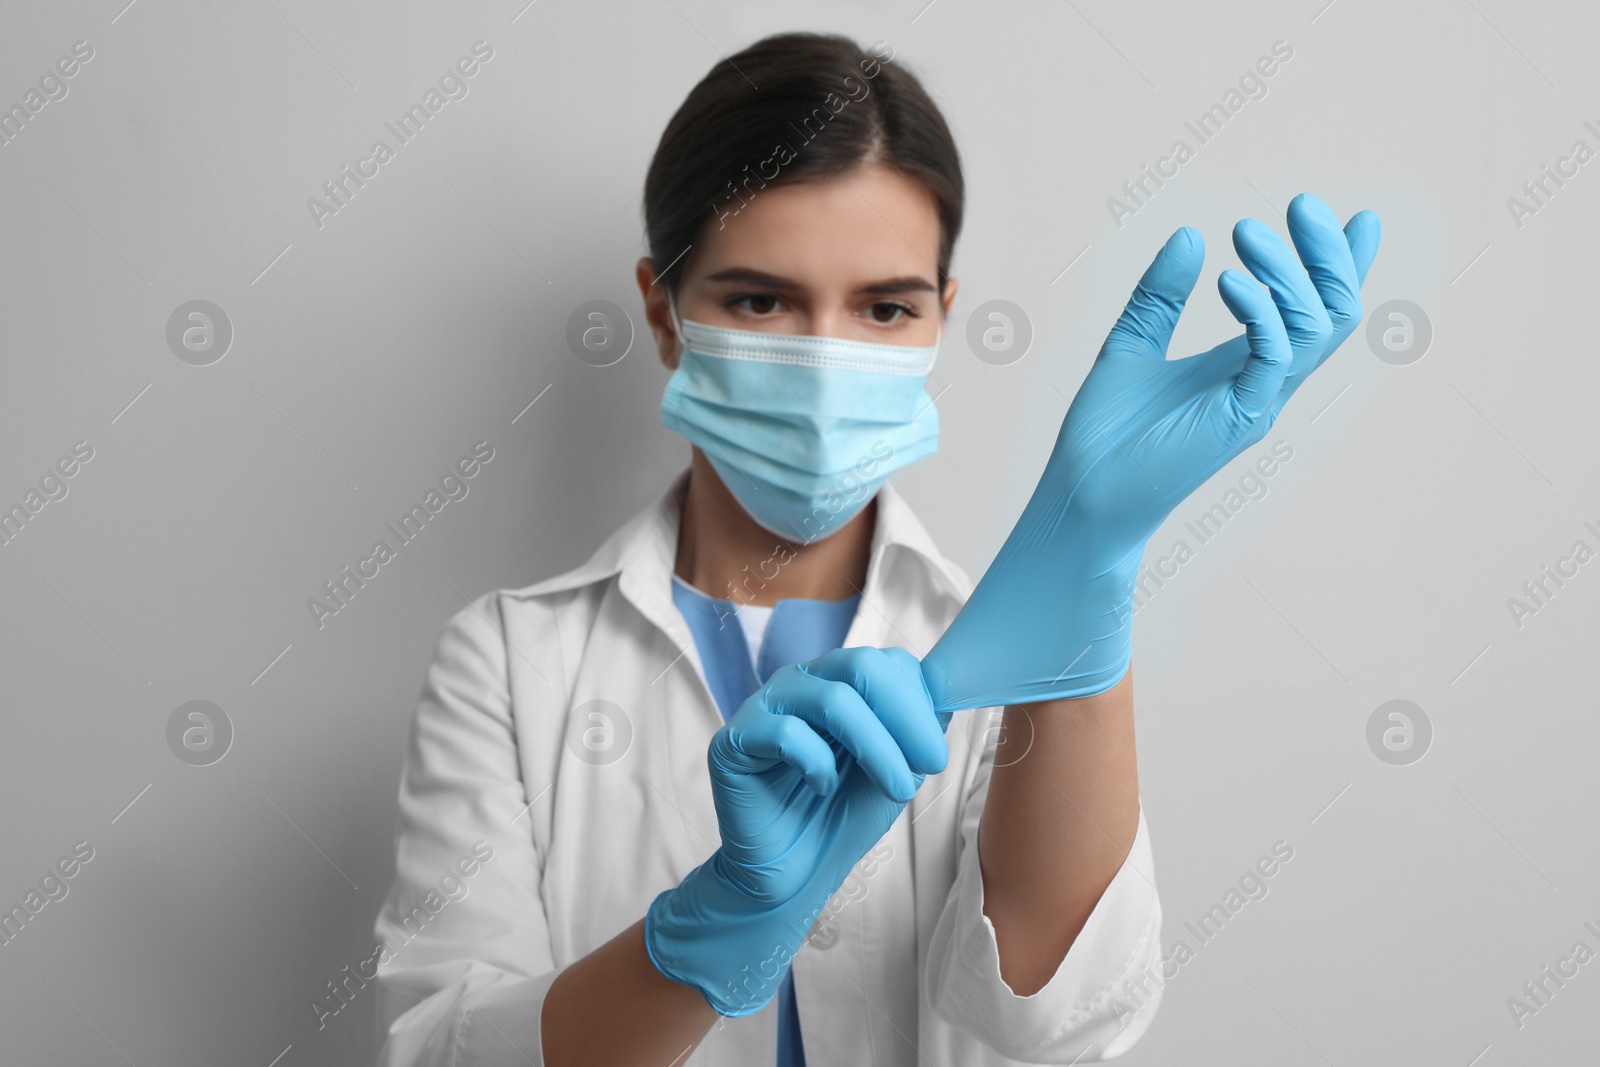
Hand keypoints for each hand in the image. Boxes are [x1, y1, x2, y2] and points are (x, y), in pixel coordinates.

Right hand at [645, 646, 948, 1015]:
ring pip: (831, 699)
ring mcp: (765, 706)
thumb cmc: (842, 816)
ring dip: (877, 747)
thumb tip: (949, 692)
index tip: (937, 752)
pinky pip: (785, 733)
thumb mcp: (896, 767)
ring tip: (897, 789)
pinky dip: (818, 763)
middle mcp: (801, 683)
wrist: (794, 872)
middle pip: (860, 665)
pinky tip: (824, 787)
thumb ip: (917, 727)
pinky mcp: (734, 740)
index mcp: (838, 681)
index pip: (886, 661)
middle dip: (906, 716)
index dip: (920, 702)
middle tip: (931, 763)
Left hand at [920, 193, 1380, 711]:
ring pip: (1317, 328)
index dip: (1340, 266)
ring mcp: (1259, 402)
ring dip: (1289, 272)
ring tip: (1246, 231)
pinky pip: (1275, 357)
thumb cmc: (1105, 434)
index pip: (1312, 309)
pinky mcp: (1239, 420)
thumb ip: (1161, 295)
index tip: (1360, 218)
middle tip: (1300, 203)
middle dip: (1326, 254)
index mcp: (1246, 367)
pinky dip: (1261, 312)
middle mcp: (1266, 384)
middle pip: (1334, 311)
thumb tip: (1188, 233)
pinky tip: (1229, 280)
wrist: (1080, 497)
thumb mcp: (1132, 345)